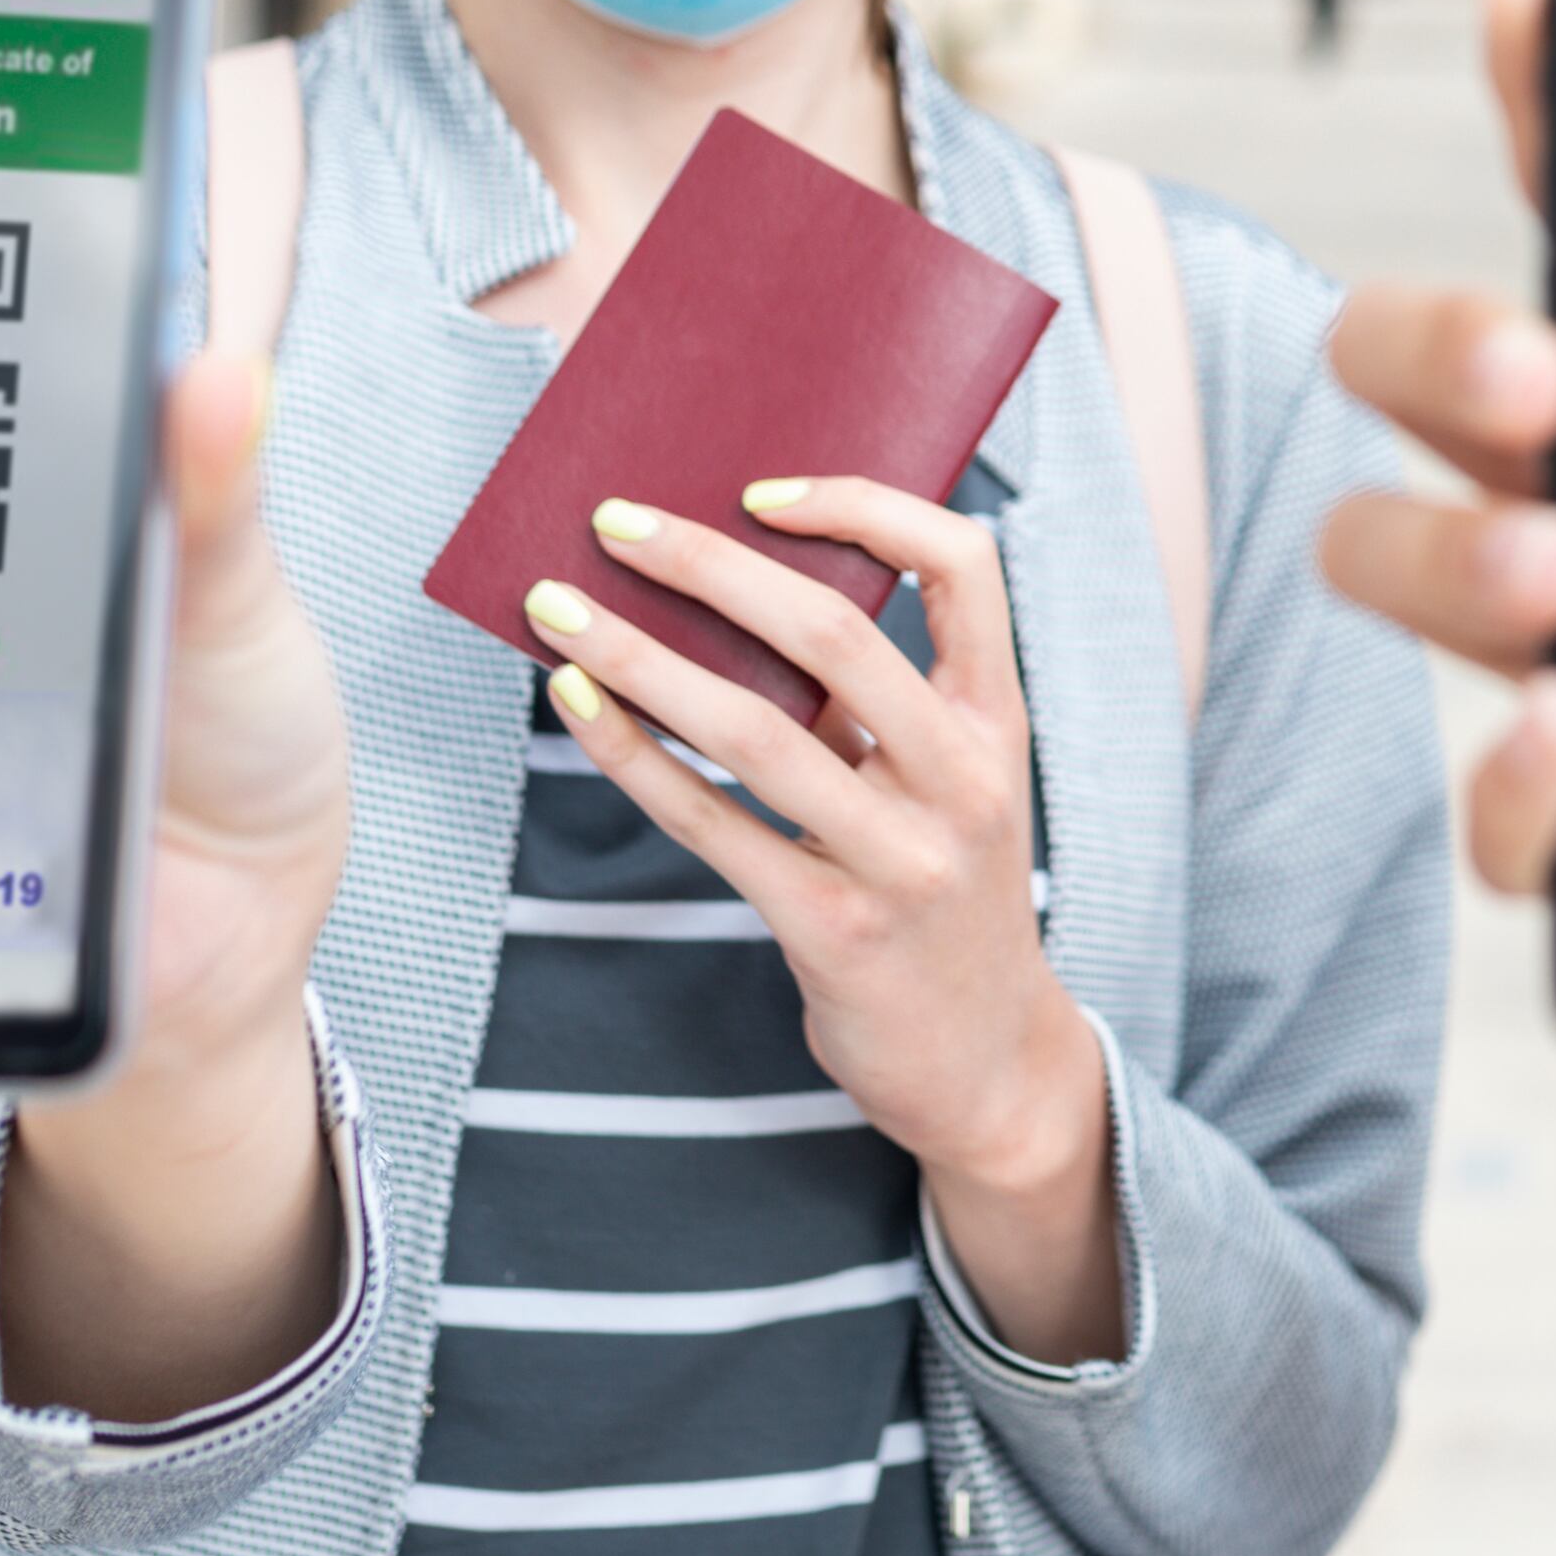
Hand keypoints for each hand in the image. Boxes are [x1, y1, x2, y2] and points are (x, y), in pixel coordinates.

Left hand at [532, 480, 1119, 1360]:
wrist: (987, 1065)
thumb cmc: (946, 897)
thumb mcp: (949, 789)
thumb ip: (877, 707)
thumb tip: (737, 596)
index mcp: (999, 722)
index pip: (962, 567)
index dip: (865, 508)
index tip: (762, 490)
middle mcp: (963, 781)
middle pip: (834, 635)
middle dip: (711, 565)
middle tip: (615, 522)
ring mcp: (901, 860)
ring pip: (754, 728)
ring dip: (642, 656)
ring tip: (556, 609)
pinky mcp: (832, 929)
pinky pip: (712, 823)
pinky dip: (632, 755)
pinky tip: (576, 704)